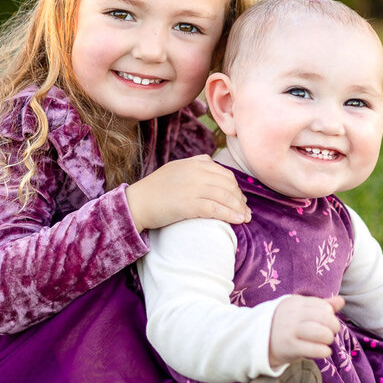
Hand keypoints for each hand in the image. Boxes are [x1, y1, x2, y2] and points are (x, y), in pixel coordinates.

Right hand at [125, 155, 250, 230]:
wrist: (137, 203)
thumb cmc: (155, 189)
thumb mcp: (175, 168)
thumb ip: (193, 164)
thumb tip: (210, 162)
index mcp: (193, 163)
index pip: (224, 173)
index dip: (236, 188)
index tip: (240, 199)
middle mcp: (195, 172)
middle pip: (228, 184)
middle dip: (240, 199)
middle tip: (245, 211)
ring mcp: (192, 187)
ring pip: (225, 196)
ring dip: (239, 208)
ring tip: (245, 218)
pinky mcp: (188, 203)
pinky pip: (216, 208)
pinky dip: (230, 214)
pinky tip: (238, 220)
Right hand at [268, 295, 344, 367]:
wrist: (261, 341)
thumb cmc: (286, 324)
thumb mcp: (300, 311)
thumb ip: (321, 305)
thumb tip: (341, 301)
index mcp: (296, 302)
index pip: (323, 306)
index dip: (330, 315)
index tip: (327, 322)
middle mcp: (293, 315)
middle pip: (325, 318)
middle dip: (334, 327)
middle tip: (330, 333)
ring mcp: (290, 330)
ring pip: (322, 333)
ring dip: (329, 339)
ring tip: (326, 342)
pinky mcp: (289, 347)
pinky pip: (315, 349)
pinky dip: (324, 351)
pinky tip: (324, 351)